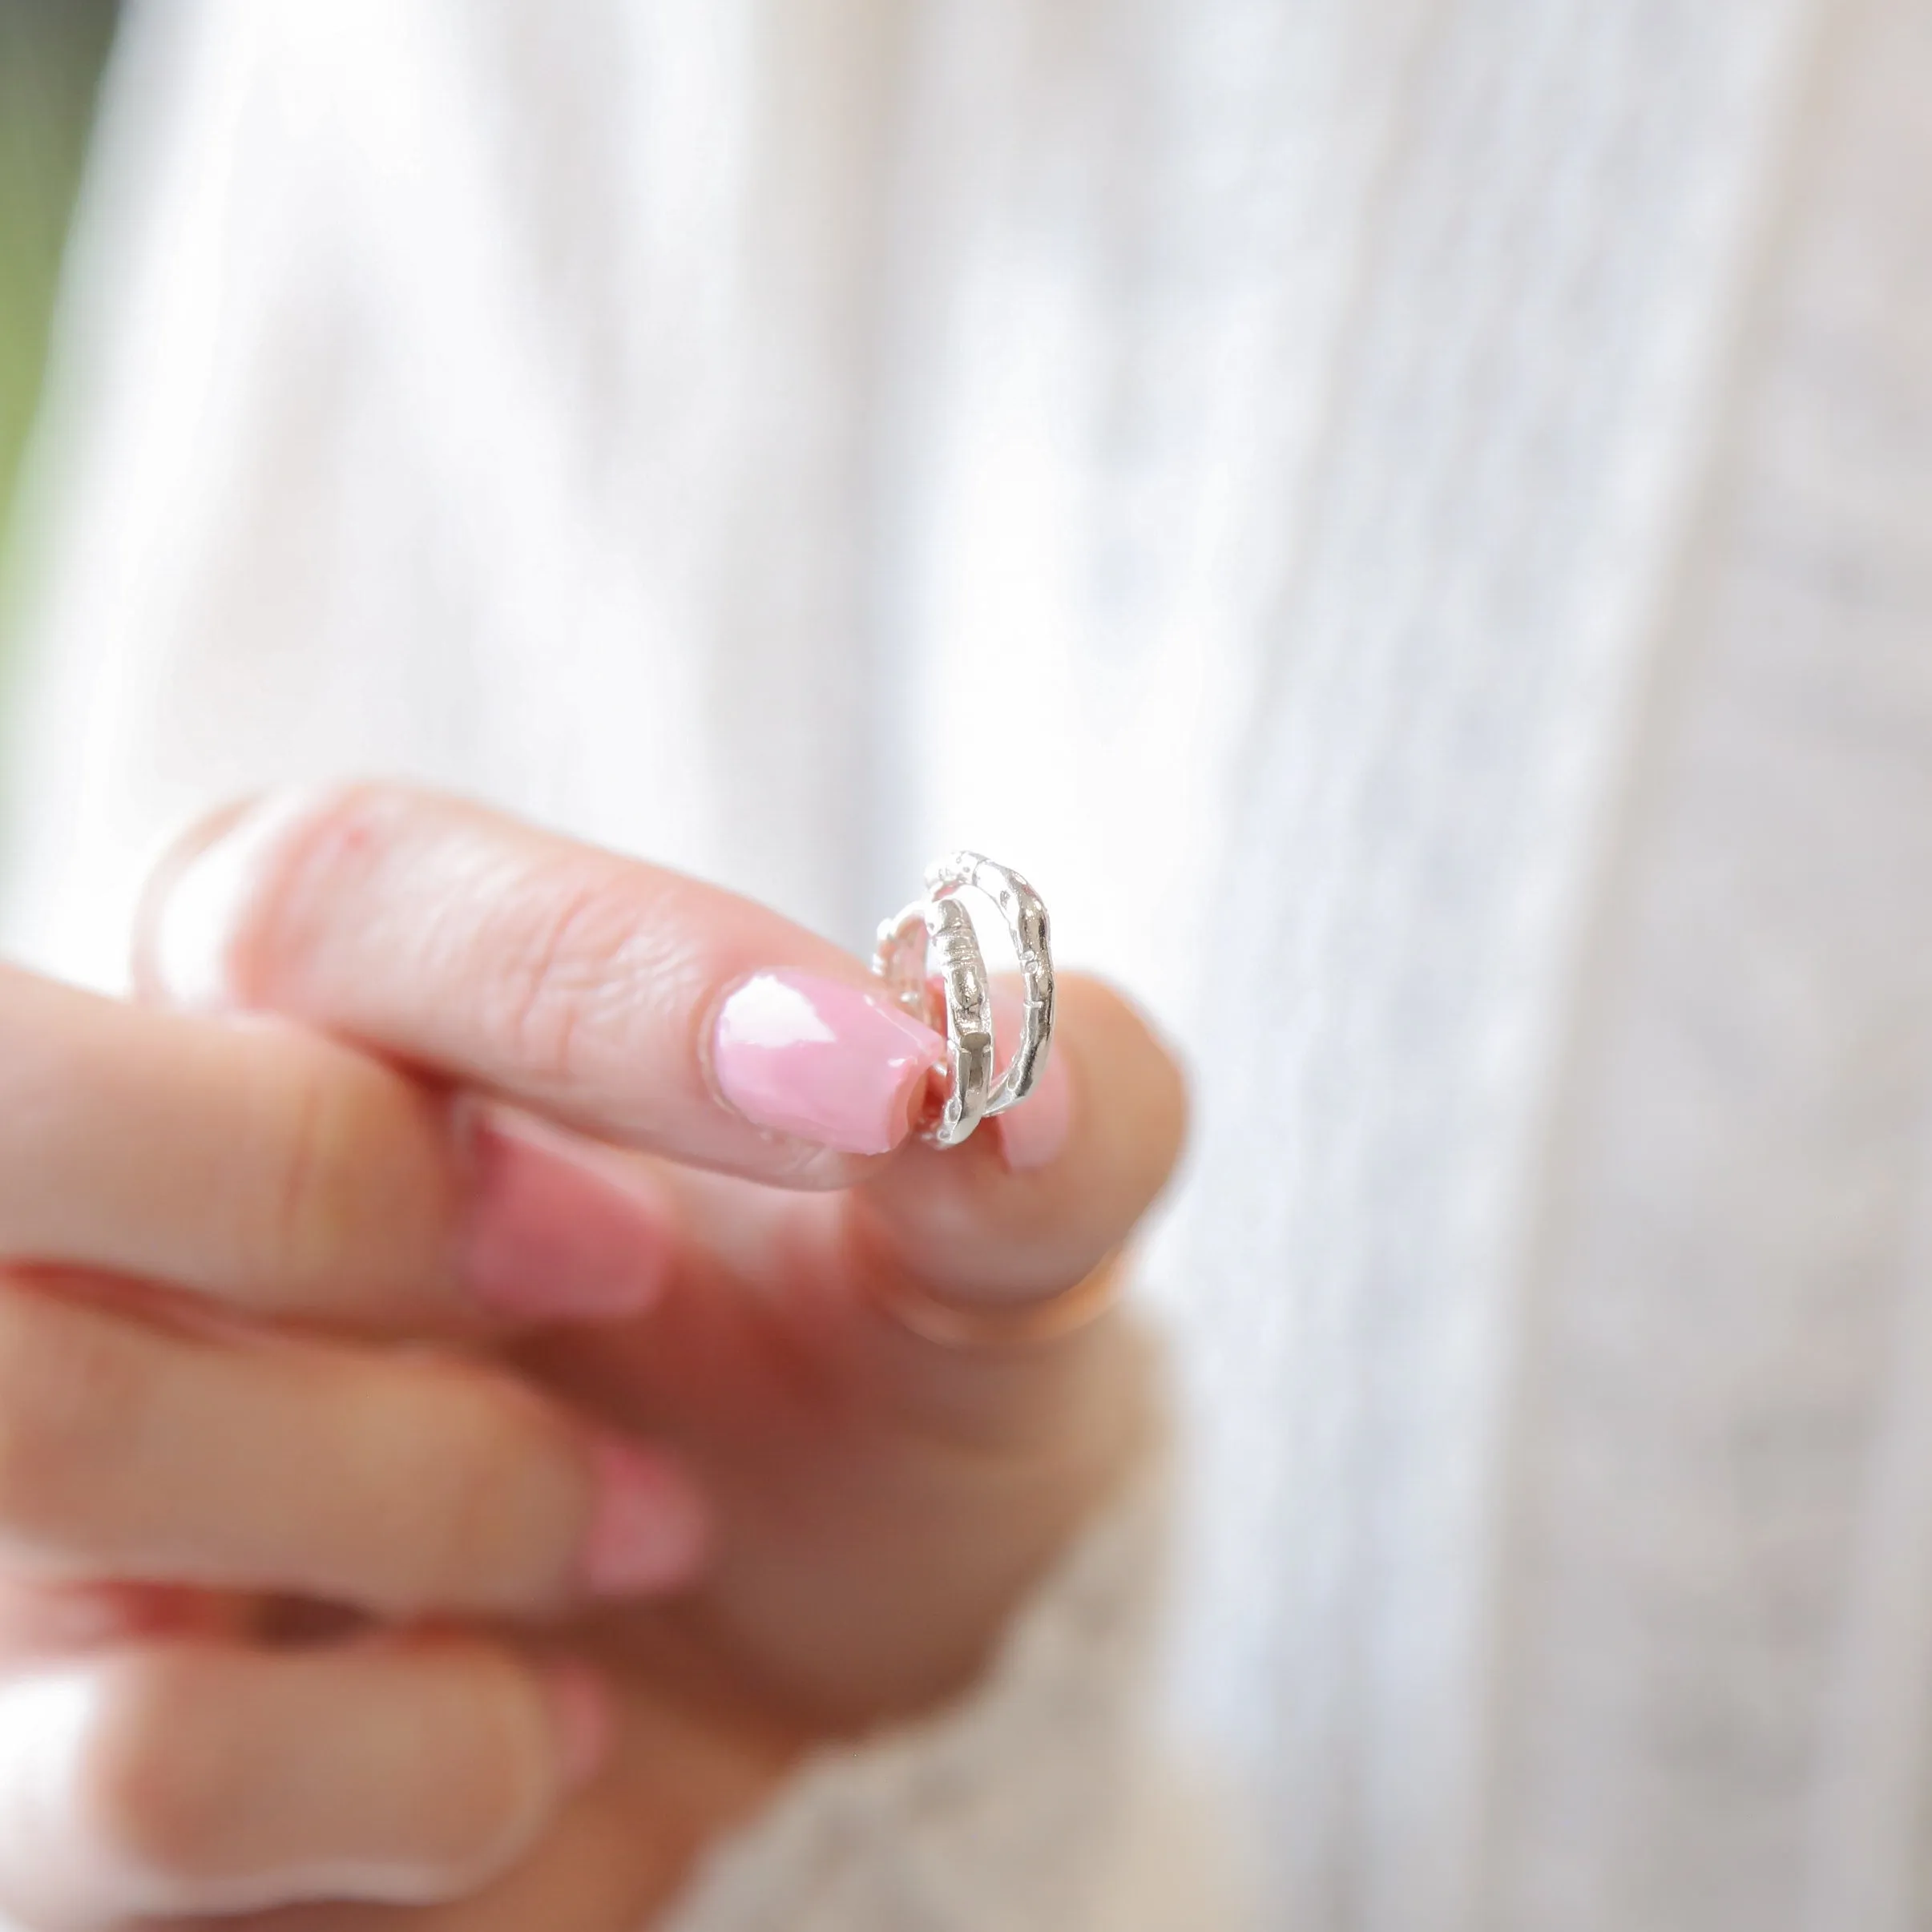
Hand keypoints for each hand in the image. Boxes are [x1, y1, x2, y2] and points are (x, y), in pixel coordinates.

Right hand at [0, 786, 1184, 1927]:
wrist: (821, 1688)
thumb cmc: (863, 1405)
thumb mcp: (998, 1267)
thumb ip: (1043, 1123)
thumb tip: (1002, 1079)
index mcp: (309, 1012)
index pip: (327, 891)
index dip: (599, 976)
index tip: (873, 1086)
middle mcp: (112, 1221)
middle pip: (35, 1113)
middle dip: (364, 1213)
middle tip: (616, 1280)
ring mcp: (39, 1502)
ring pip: (57, 1428)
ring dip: (439, 1504)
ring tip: (633, 1532)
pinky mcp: (46, 1778)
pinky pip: (128, 1769)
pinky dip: (422, 1774)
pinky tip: (542, 1739)